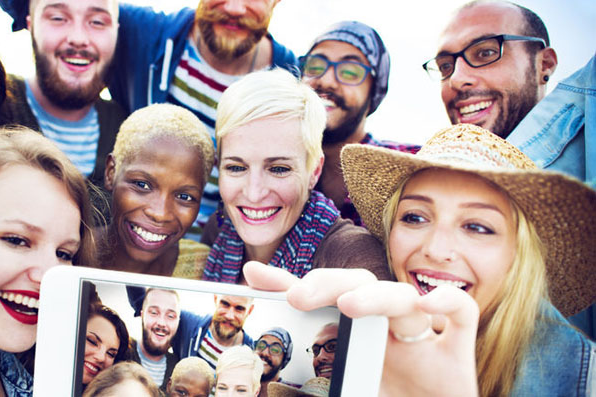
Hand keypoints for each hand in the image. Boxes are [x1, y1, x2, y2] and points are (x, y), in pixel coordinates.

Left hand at [243, 261, 479, 396]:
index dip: (286, 284)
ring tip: (349, 306)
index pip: (318, 301)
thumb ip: (320, 388)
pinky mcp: (457, 353)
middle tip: (298, 297)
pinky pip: (462, 313)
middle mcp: (384, 330)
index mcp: (354, 338)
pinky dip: (447, 302)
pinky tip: (428, 305)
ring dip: (375, 297)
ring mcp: (421, 338)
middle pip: (357, 285)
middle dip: (328, 283)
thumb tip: (277, 395)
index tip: (251, 274)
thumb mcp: (343, 394)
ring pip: (401, 296)